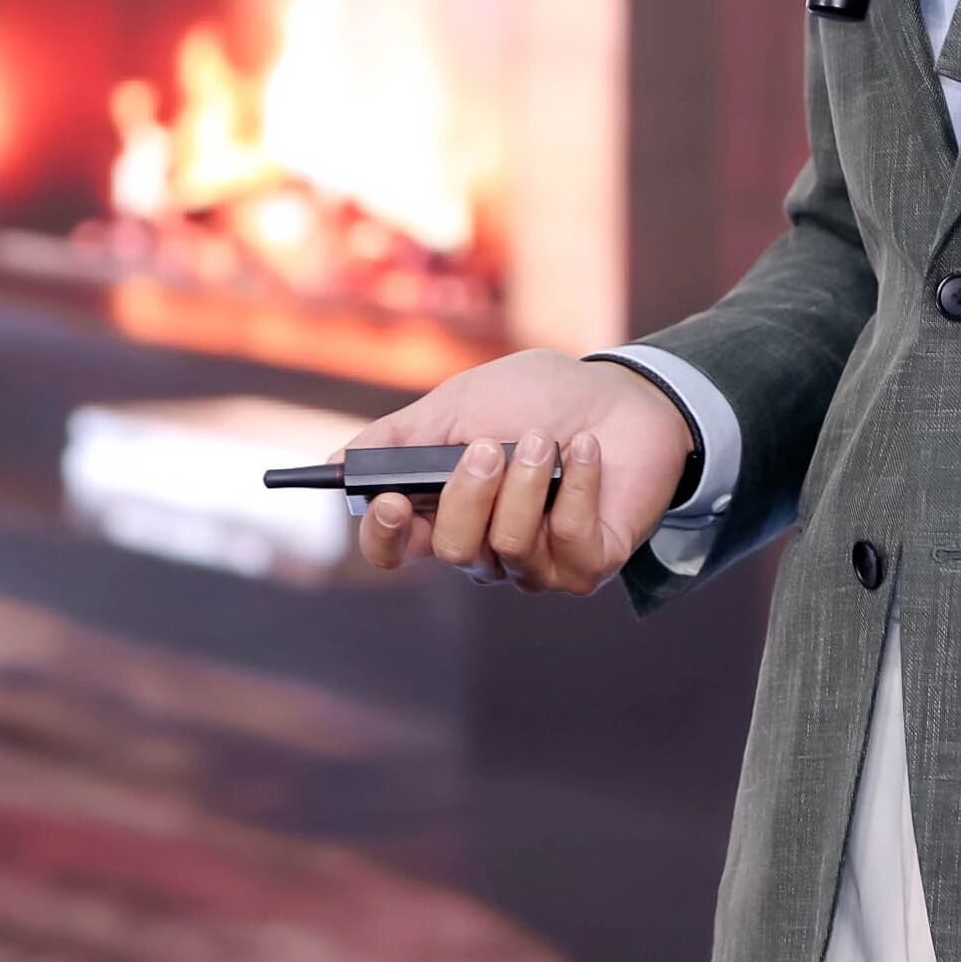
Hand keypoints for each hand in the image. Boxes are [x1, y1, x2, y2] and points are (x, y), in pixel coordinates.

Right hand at [344, 348, 693, 592]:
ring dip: (524, 484)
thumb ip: (400, 437)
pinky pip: (566, 542)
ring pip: (507, 547)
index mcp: (444, 509)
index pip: (394, 548)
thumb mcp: (460, 403)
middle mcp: (485, 546)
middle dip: (468, 493)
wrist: (626, 395)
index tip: (388, 502)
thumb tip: (334, 464)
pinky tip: (584, 450)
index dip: (383, 537)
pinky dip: (575, 486)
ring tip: (542, 439)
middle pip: (450, 549)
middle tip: (489, 446)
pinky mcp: (586, 566)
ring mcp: (536, 562)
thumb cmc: (539, 397)